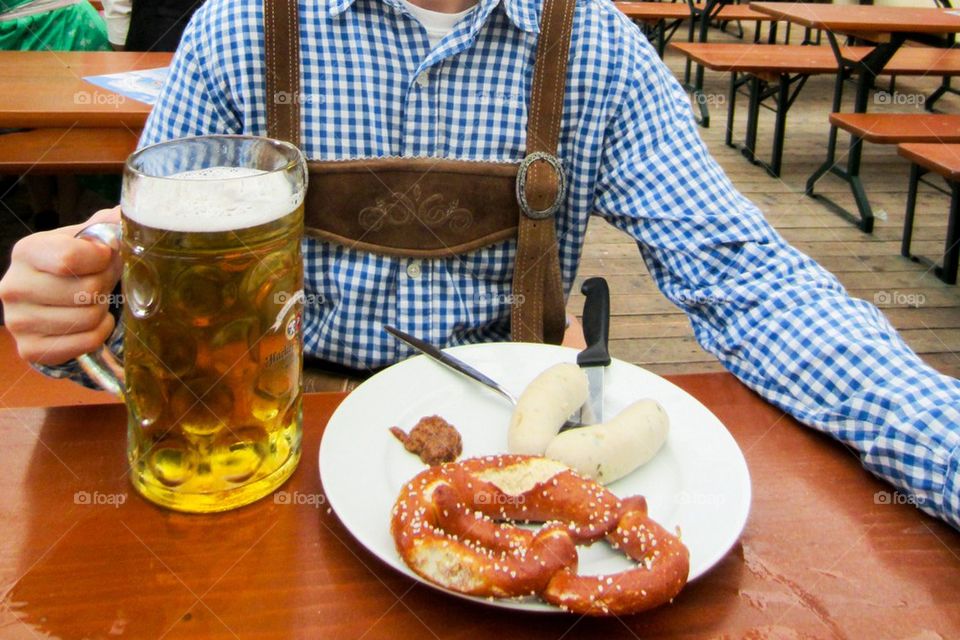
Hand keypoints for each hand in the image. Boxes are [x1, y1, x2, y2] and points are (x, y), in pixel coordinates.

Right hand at [0, 207, 122, 364]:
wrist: (49, 302)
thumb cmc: (71, 267)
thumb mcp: (83, 240)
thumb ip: (105, 225)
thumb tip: (123, 214)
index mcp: (26, 251)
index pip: (69, 258)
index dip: (101, 258)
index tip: (104, 255)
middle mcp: (13, 286)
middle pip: (86, 291)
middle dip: (105, 285)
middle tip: (102, 281)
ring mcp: (18, 322)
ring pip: (88, 318)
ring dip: (102, 309)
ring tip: (94, 300)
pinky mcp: (31, 349)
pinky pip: (86, 342)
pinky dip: (99, 332)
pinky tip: (92, 322)